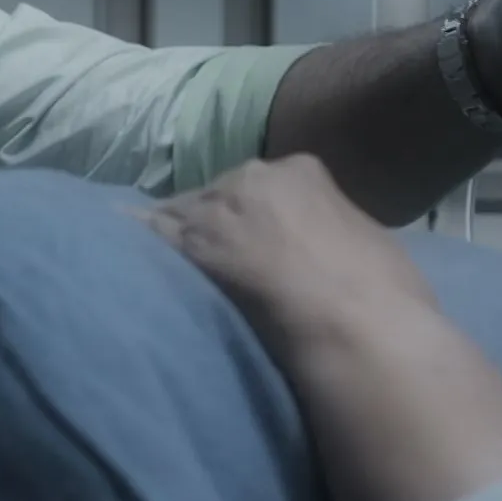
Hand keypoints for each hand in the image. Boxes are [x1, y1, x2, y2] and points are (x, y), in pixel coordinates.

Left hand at [148, 153, 437, 357]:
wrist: (357, 328)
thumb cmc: (384, 294)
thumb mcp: (370, 243)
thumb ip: (335, 230)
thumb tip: (329, 247)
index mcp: (304, 172)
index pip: (264, 186)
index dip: (256, 218)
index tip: (257, 243)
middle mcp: (253, 178)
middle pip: (218, 195)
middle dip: (216, 224)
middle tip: (217, 262)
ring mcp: (216, 210)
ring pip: (181, 214)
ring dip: (177, 237)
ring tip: (165, 264)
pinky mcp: (187, 248)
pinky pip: (148, 235)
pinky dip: (137, 241)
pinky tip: (117, 248)